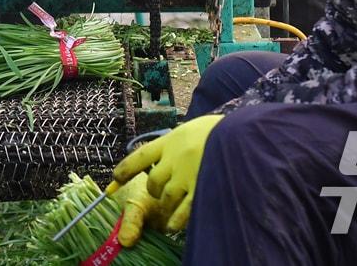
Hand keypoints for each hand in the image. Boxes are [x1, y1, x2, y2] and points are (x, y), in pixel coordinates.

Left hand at [111, 114, 223, 239]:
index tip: (115, 178)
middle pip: (153, 181)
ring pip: (166, 197)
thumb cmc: (216, 130)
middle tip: (159, 193)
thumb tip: (159, 158)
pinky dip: (176, 219)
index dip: (125, 169)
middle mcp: (174, 159)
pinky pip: (183, 210)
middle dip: (154, 190)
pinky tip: (172, 226)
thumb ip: (174, 144)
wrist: (241, 132)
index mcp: (170, 141)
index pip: (140, 156)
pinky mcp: (202, 188)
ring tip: (169, 209)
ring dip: (166, 204)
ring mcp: (188, 175)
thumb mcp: (189, 129)